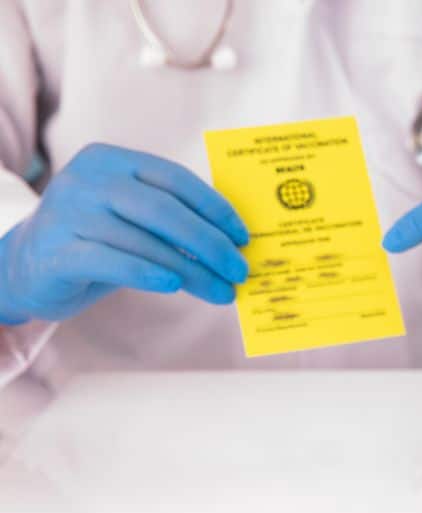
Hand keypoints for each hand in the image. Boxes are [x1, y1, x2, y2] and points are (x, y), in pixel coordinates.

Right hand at [0, 143, 248, 323]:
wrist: (26, 267)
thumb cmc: (97, 240)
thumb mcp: (131, 218)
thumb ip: (172, 219)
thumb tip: (234, 243)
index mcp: (112, 161)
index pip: (175, 179)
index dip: (216, 208)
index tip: (244, 237)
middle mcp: (88, 180)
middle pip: (165, 211)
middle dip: (211, 243)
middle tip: (240, 270)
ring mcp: (68, 214)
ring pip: (146, 242)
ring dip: (192, 271)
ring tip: (222, 292)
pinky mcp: (57, 251)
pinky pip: (113, 262)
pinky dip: (148, 273)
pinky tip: (175, 285)